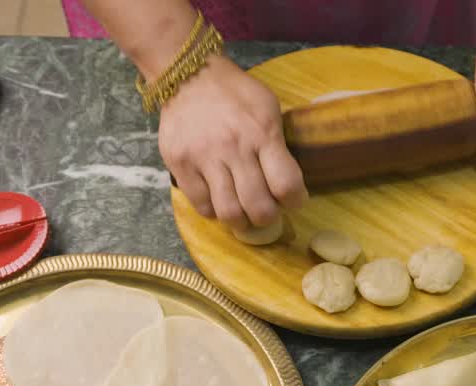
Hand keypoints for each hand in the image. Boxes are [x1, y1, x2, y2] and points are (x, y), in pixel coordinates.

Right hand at [158, 55, 306, 227]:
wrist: (188, 75)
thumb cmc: (234, 92)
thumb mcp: (267, 107)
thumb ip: (277, 143)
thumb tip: (286, 181)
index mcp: (262, 133)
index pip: (286, 185)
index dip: (295, 201)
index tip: (294, 200)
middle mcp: (233, 148)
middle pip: (258, 207)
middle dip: (268, 218)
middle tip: (266, 213)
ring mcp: (204, 158)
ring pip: (229, 212)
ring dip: (241, 221)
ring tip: (244, 215)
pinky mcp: (180, 164)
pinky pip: (201, 205)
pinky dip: (214, 211)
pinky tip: (219, 201)